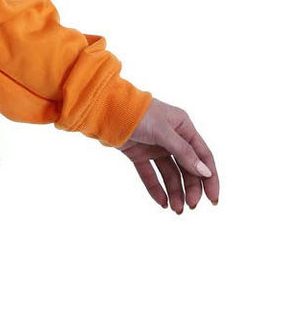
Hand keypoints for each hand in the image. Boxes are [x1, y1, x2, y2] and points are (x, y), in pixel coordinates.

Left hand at [117, 97, 219, 212]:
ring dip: (175, 191)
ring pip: (170, 173)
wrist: (104, 108)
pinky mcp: (139, 154)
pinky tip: (162, 202)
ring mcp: (154, 147)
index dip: (210, 178)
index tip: (213, 199)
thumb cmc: (137, 113)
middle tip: (191, 206)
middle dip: (191, 188)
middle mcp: (172, 137)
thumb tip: (205, 172)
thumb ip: (183, 152)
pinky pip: (150, 174)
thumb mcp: (163, 131)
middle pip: (187, 168)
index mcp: (183, 127)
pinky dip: (156, 188)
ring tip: (176, 209)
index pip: (203, 156)